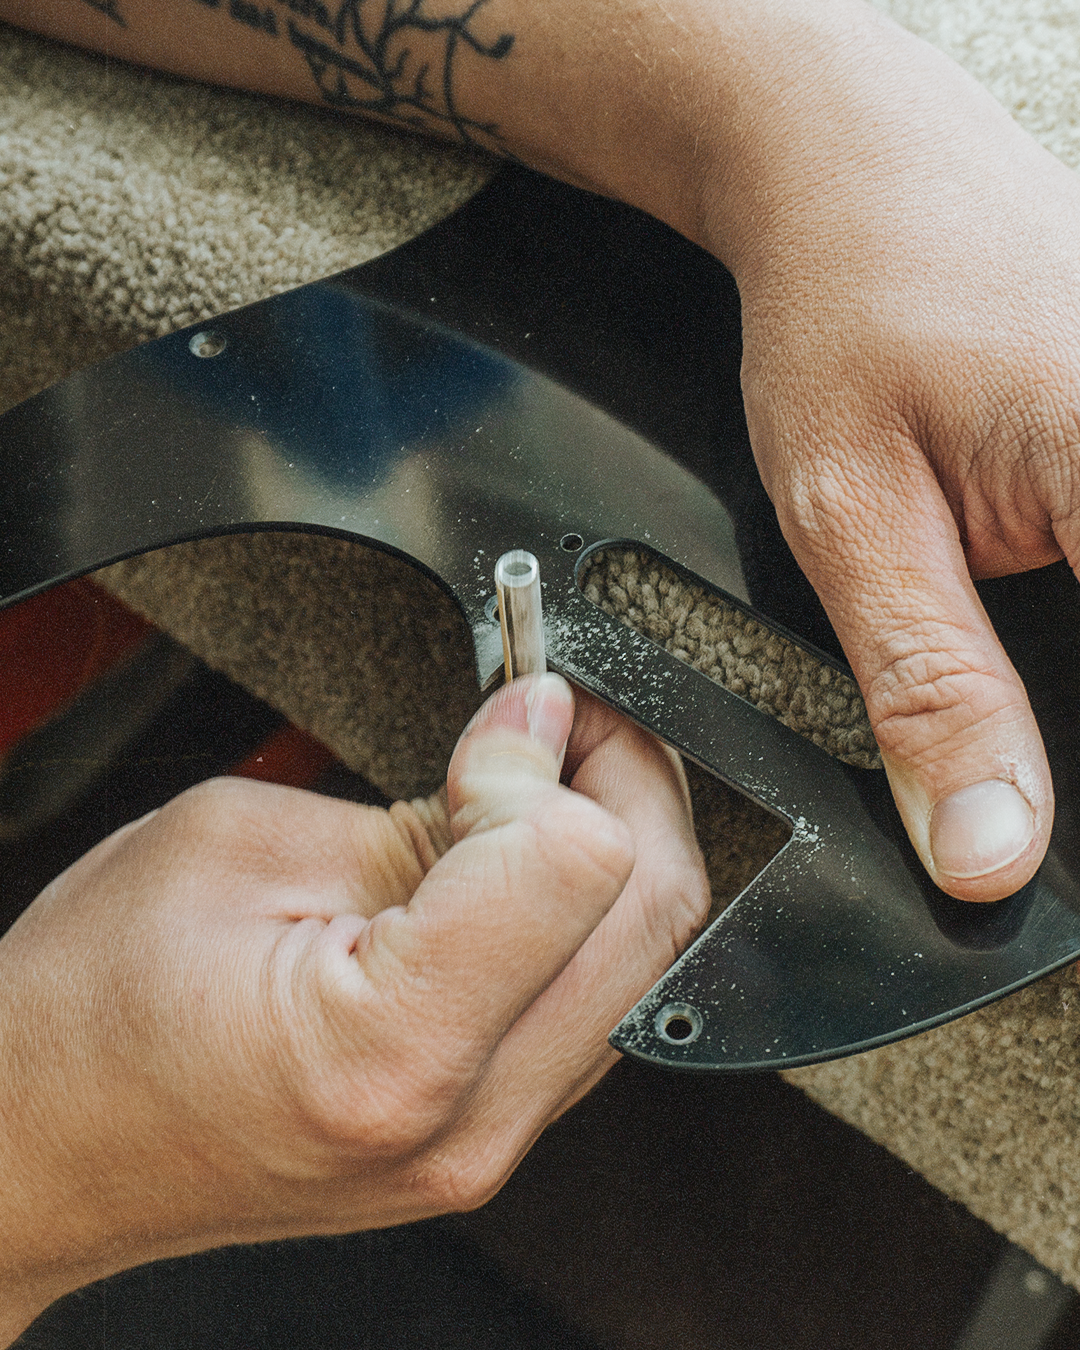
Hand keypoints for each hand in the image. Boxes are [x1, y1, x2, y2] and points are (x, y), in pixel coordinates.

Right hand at [0, 675, 707, 1341]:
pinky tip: (514, 861)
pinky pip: (593, 1004)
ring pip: (643, 964)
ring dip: (612, 847)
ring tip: (529, 781)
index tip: (515, 705)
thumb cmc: (89, 1012)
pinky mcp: (484, 1134)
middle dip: (628, 783)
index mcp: (393, 1047)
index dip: (551, 752)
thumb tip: (531, 738)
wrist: (38, 1146)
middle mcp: (466, 1121)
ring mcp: (486, 1144)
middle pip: (653, 919)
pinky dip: (580, 913)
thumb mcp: (234, 846)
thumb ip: (416, 800)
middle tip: (562, 716)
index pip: (577, 863)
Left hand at [702, 3, 1079, 900]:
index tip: (1049, 853)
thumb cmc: (845, 308)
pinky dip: (1071, 634)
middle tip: (1018, 774)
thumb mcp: (856, 517)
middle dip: (1074, 744)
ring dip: (1072, 699)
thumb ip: (934, 692)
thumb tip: (990, 855)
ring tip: (1003, 673)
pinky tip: (1036, 647)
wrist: (859, 177)